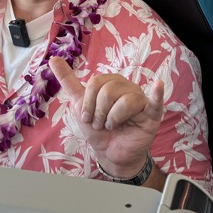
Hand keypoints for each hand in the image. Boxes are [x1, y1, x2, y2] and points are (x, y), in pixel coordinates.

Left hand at [49, 56, 163, 178]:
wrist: (109, 153)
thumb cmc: (98, 128)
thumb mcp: (80, 104)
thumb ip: (69, 81)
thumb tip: (54, 59)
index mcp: (111, 82)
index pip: (95, 83)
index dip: (88, 103)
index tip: (87, 118)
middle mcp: (127, 87)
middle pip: (108, 91)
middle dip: (99, 112)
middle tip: (101, 124)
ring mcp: (141, 100)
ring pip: (124, 100)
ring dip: (113, 119)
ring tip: (113, 126)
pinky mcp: (151, 115)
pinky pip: (154, 102)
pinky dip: (157, 94)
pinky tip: (158, 85)